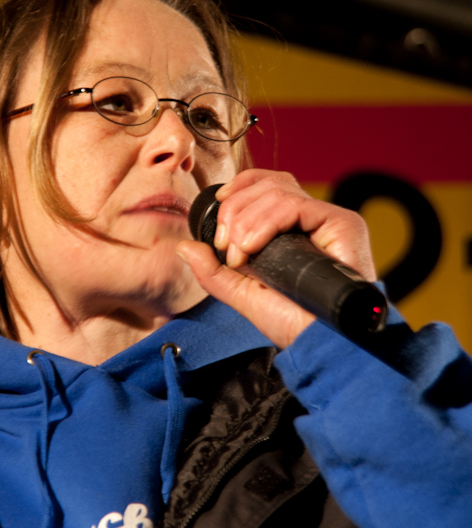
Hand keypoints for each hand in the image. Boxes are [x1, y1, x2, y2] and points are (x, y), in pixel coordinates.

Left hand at [177, 169, 376, 348]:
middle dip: (235, 209)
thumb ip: (213, 271)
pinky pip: (295, 205)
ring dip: (246, 220)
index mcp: (291, 230)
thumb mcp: (243, 294)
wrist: (320, 343)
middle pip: (269, 184)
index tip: (218, 215)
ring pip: (277, 191)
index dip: (238, 189)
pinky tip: (252, 247)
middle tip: (225, 246)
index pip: (266, 186)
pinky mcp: (342, 224)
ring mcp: (327, 220)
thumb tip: (185, 247)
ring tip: (240, 255)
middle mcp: (311, 221)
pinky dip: (265, 222)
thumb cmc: (292, 323)